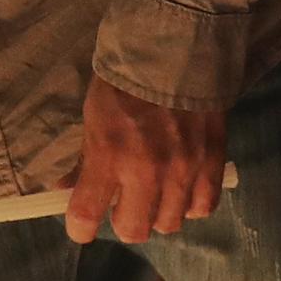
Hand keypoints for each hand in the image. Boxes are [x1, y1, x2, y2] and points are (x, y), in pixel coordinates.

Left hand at [69, 73, 227, 243]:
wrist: (176, 50)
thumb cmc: (124, 82)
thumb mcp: (93, 117)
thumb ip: (85, 159)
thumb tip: (68, 189)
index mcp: (109, 155)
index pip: (87, 215)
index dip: (80, 229)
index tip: (81, 226)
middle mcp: (147, 171)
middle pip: (134, 230)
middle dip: (124, 221)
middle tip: (123, 202)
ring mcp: (184, 170)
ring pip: (169, 223)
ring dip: (158, 212)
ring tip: (156, 192)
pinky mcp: (213, 163)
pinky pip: (203, 206)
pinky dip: (190, 203)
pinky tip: (182, 188)